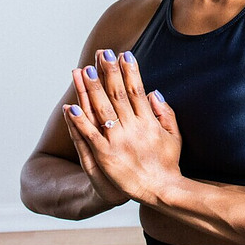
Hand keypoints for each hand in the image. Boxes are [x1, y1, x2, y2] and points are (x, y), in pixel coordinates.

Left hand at [64, 49, 181, 204]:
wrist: (161, 190)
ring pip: (101, 110)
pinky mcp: (105, 156)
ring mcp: (118, 141)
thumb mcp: (174, 135)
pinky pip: (90, 135)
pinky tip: (70, 107)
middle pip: (117, 95)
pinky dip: (80, 121)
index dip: (130, 71)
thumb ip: (165, 112)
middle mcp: (133, 128)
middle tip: (102, 53)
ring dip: (91, 89)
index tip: (124, 53)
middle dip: (109, 72)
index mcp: (148, 121)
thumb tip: (154, 91)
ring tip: (83, 71)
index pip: (136, 90)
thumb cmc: (167, 163)